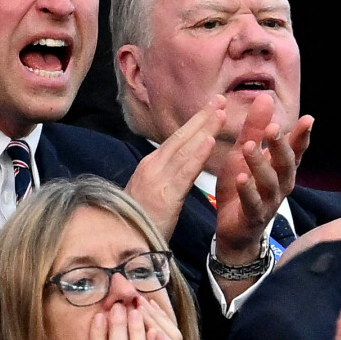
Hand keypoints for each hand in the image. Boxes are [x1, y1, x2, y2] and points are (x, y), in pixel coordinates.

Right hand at [126, 95, 225, 238]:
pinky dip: (197, 155)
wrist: (121, 240)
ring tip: (220, 112)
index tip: (210, 107)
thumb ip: (162, 174)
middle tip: (219, 99)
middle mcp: (152, 166)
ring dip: (204, 129)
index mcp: (150, 165)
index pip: (176, 139)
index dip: (194, 122)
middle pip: (181, 137)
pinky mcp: (165, 196)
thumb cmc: (137, 219)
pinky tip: (209, 141)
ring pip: (185, 149)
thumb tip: (176, 162)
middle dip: (201, 118)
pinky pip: (185, 172)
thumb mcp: (148, 191)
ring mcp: (158, 179)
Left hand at [215, 95, 312, 262]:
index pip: (295, 150)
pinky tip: (241, 178)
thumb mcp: (243, 154)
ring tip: (249, 149)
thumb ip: (254, 129)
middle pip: (285, 164)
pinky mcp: (253, 216)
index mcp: (279, 168)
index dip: (301, 136)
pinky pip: (252, 203)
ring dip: (259, 164)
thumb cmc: (241, 187)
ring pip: (269, 182)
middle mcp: (280, 184)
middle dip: (281, 146)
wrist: (232, 229)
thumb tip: (265, 97)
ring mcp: (268, 202)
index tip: (308, 119)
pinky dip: (247, 190)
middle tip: (273, 128)